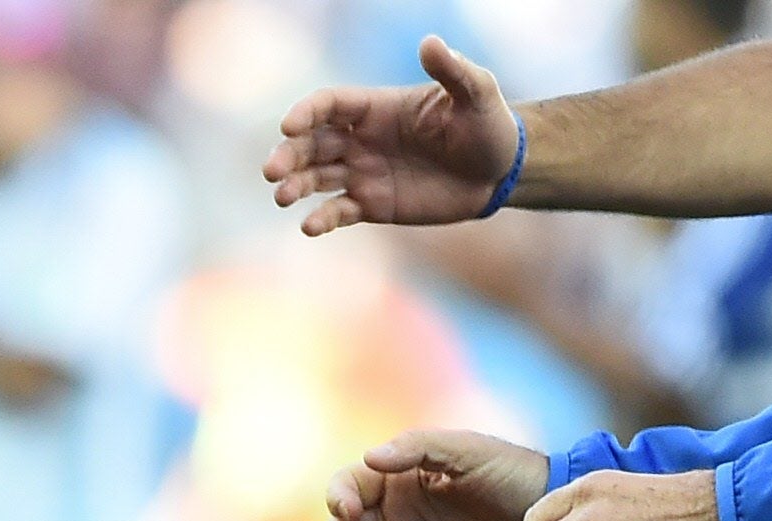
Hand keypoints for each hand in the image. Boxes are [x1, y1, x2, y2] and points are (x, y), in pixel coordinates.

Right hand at [264, 36, 520, 234]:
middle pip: (312, 143)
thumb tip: (429, 42)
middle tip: (272, 171)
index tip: (290, 125)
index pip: (330, 106)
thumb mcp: (477, 93)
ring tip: (281, 197)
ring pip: (317, 178)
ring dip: (295, 186)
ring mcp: (365, 173)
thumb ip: (452, 70)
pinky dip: (322, 219)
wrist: (499, 173)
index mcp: (377, 108)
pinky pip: (339, 211)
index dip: (307, 113)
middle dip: (289, 154)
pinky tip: (309, 226)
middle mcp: (363, 140)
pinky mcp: (373, 205)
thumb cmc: (487, 125)